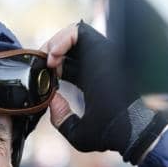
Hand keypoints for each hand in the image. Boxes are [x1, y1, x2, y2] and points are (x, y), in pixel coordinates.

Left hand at [41, 22, 166, 163]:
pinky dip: (60, 41)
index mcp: (91, 81)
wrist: (129, 130)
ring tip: (46, 61)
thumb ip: (61, 118)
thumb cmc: (109, 134)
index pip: (66, 66)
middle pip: (68, 48)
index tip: (41, 80)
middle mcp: (96, 65)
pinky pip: (77, 32)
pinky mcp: (101, 50)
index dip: (49, 70)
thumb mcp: (77, 131)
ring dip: (53, 44)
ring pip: (72, 35)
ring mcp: (100, 56)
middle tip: (38, 66)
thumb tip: (51, 99)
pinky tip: (53, 58)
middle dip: (48, 53)